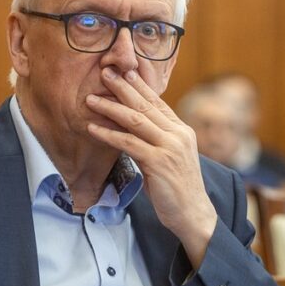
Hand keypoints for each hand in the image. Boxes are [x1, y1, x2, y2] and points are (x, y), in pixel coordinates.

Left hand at [86, 68, 217, 266]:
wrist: (193, 213)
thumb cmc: (178, 188)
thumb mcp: (171, 158)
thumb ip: (157, 140)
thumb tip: (133, 128)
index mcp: (182, 130)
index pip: (158, 102)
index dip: (139, 86)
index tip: (124, 72)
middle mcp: (178, 134)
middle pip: (146, 105)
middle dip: (123, 87)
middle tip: (105, 73)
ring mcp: (170, 147)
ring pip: (135, 120)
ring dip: (111, 108)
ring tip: (91, 99)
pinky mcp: (159, 162)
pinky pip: (128, 143)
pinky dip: (109, 134)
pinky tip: (93, 128)